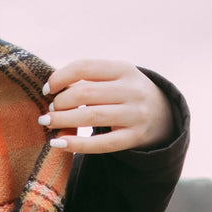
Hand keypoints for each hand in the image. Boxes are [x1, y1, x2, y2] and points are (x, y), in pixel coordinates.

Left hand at [38, 59, 172, 153]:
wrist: (164, 116)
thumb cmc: (124, 94)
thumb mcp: (114, 79)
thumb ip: (87, 81)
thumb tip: (50, 91)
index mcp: (124, 69)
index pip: (84, 67)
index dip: (60, 77)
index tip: (47, 90)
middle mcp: (132, 90)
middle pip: (85, 93)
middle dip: (60, 102)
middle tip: (50, 110)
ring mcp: (135, 114)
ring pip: (91, 116)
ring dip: (62, 120)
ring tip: (47, 123)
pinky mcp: (134, 137)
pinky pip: (101, 143)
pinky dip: (77, 144)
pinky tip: (58, 144)